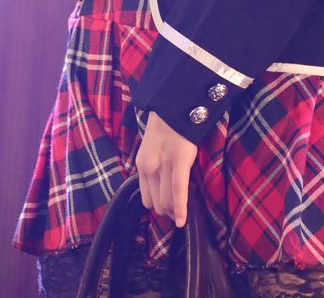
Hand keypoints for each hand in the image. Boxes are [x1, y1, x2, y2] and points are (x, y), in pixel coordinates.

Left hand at [136, 110, 197, 227]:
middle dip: (167, 211)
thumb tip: (162, 186)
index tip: (170, 205)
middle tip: (179, 211)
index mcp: (141, 165)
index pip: (146, 198)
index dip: (159, 206)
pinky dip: (181, 209)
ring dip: (174, 212)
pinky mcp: (179, 161)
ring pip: (166, 202)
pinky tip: (182, 221)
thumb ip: (154, 166)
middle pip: (155, 204)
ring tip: (182, 213)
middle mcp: (148, 168)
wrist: (176, 103)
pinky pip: (179, 191)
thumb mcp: (153, 148)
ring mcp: (163, 165)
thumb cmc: (169, 126)